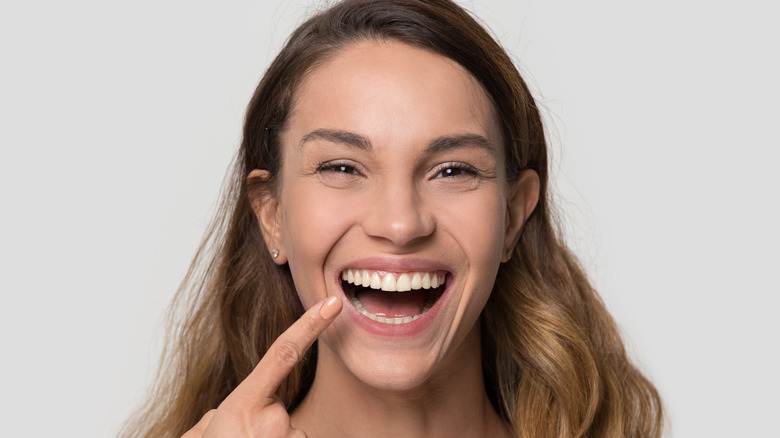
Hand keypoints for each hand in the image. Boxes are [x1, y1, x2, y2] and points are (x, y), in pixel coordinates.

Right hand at [182, 296, 342, 437]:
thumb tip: (238, 407)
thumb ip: (231, 409)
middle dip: (264, 425)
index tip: (333, 304)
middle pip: (280, 410)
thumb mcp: (207, 430)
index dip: (310, 325)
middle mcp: (269, 420)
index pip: (283, 353)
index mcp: (244, 404)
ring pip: (287, 435)